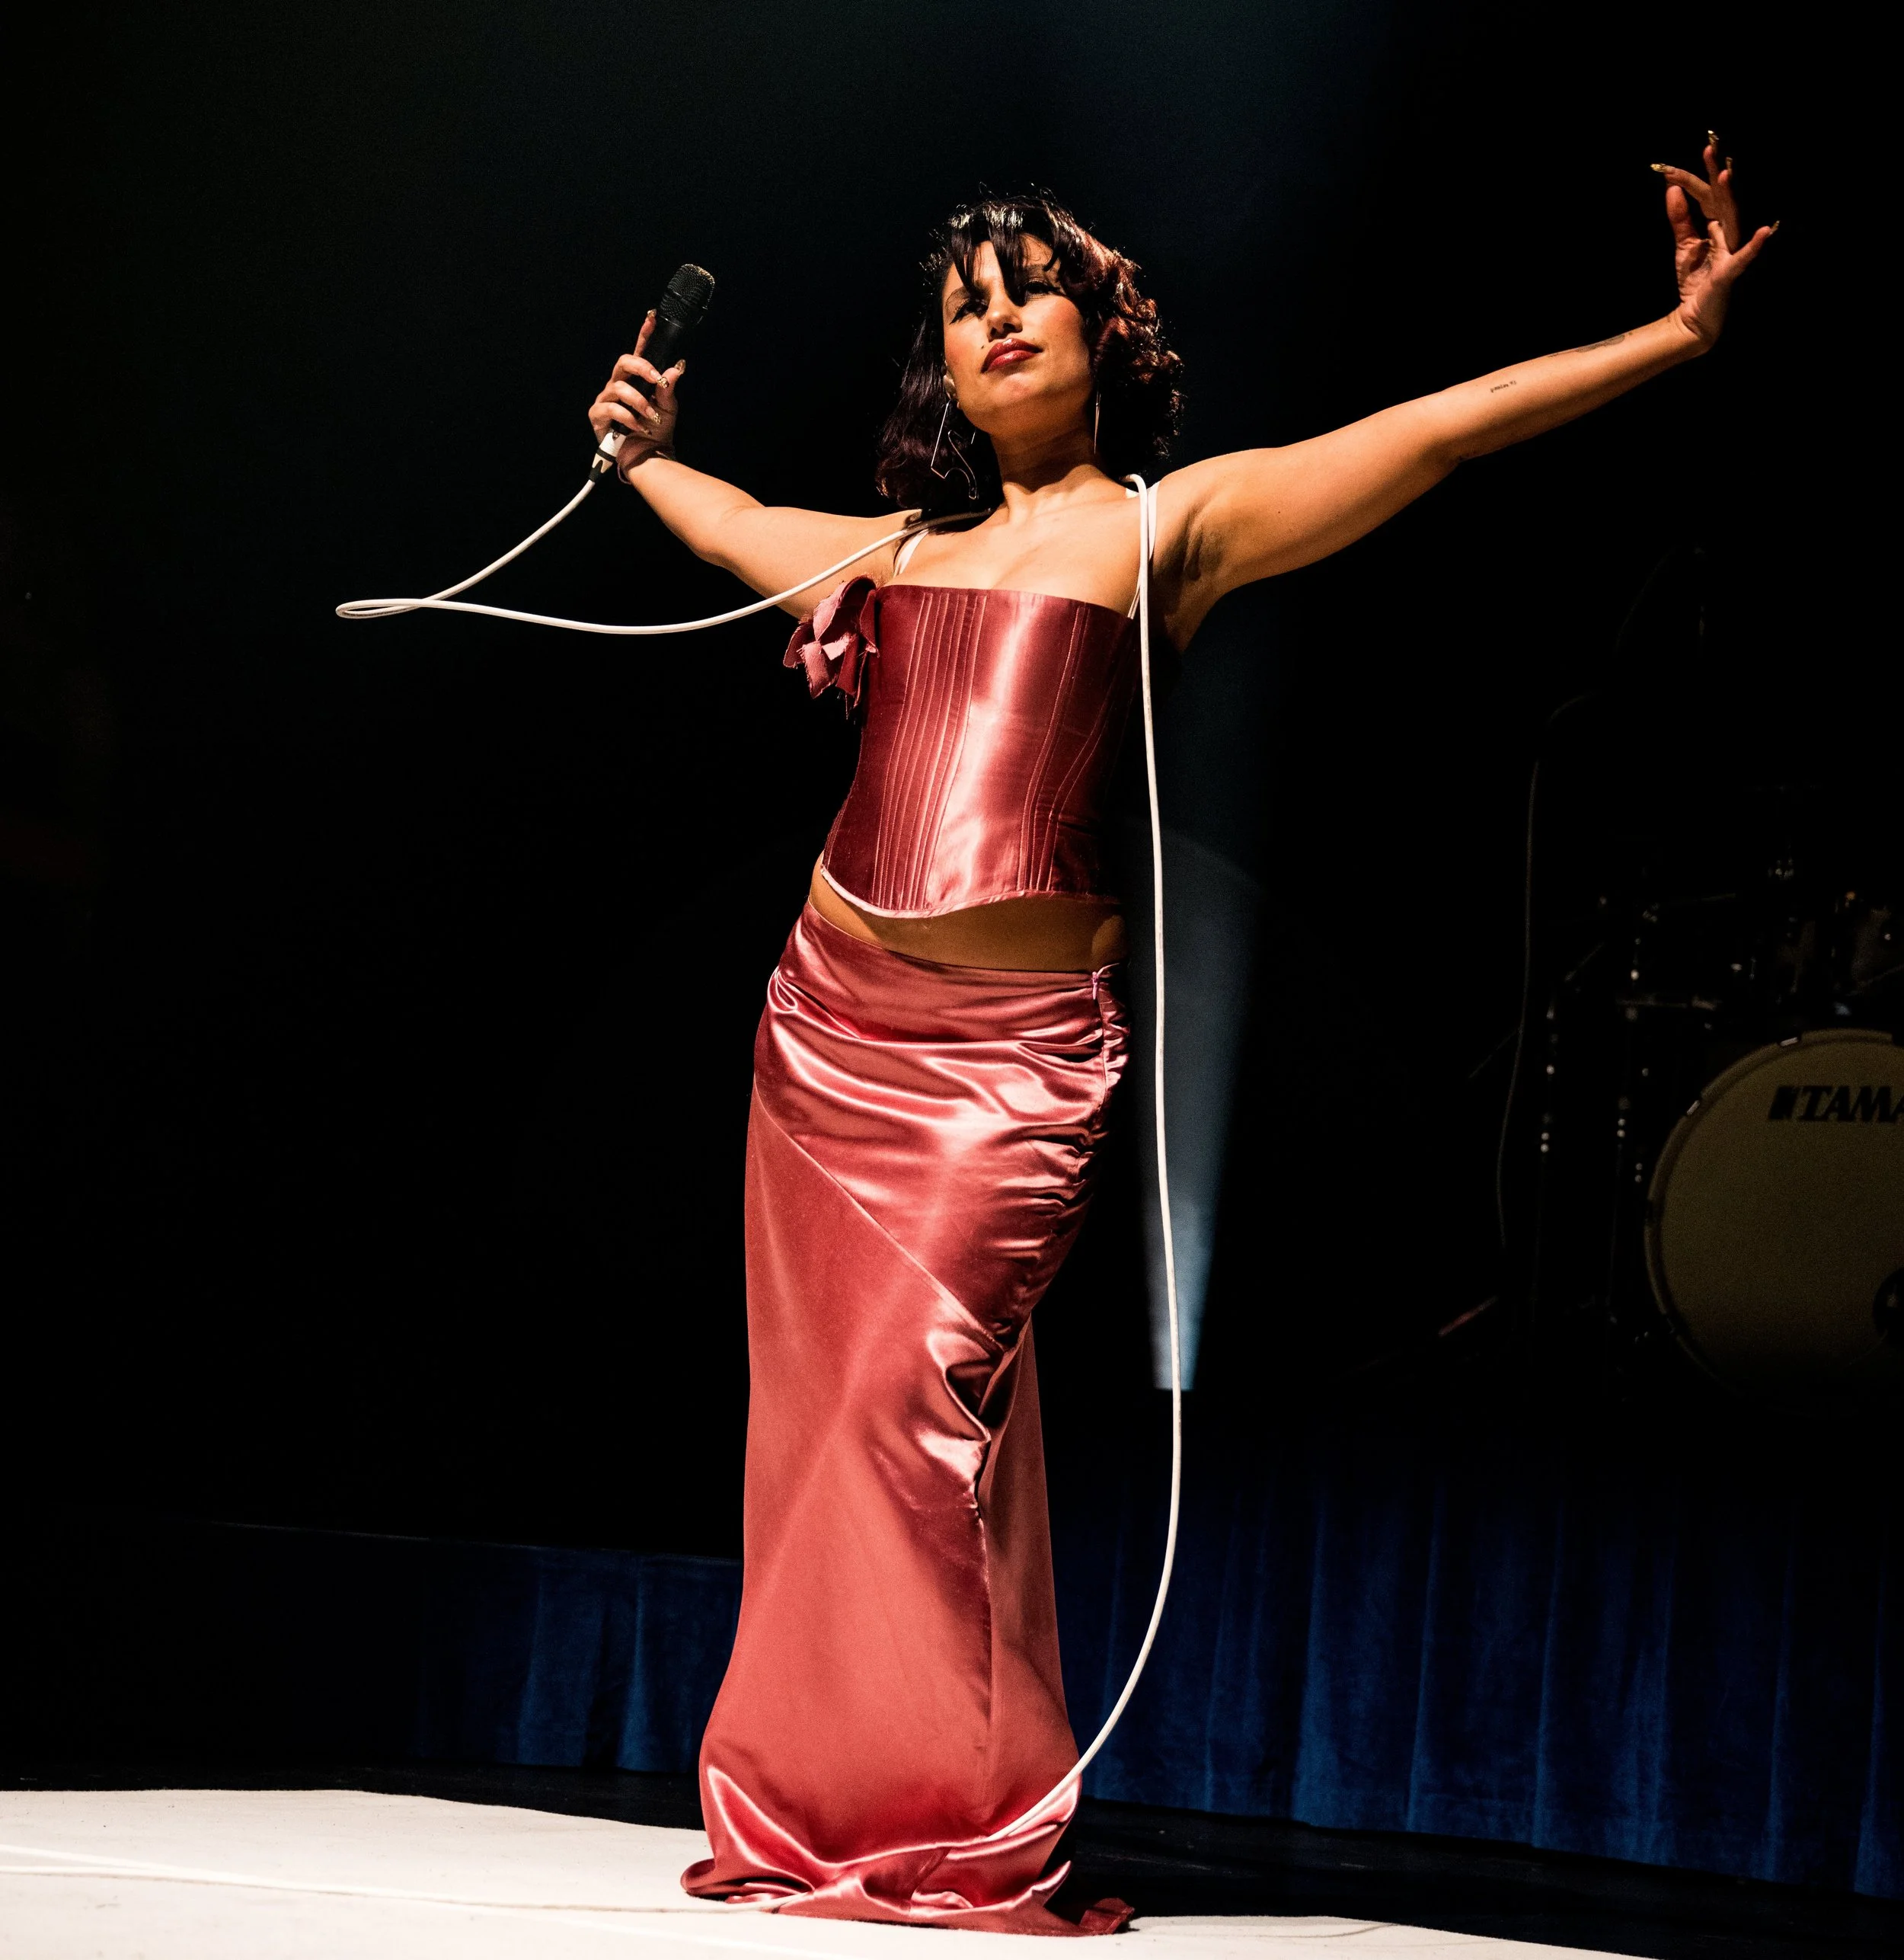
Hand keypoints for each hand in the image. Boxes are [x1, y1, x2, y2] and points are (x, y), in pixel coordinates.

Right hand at [586, 311, 684, 479]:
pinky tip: (639, 428)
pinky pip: (612, 409)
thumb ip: (669, 387)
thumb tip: (677, 366)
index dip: (644, 334)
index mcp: (637, 380)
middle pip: (623, 362)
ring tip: (651, 417)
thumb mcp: (668, 408)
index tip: (652, 317)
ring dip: (640, 402)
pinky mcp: (598, 415)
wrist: (647, 458)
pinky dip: (629, 418)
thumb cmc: (656, 432)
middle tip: (657, 379)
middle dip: (641, 367)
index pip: (639, 352)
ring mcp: (607, 399)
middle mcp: (619, 385)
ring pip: (620, 388)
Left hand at [1653, 134, 1776, 348]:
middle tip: (1709, 149)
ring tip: (1726, 175)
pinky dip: (1754, 245)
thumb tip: (1672, 189)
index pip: (1704, 196)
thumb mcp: (1684, 246)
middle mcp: (1728, 232)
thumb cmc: (1695, 280)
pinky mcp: (1730, 271)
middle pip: (1720, 199)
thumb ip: (1680, 218)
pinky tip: (1763, 231)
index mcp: (1716, 224)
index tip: (1668, 168)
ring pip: (1732, 219)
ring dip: (1730, 198)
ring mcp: (1731, 250)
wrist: (1694, 317)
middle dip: (1714, 175)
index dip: (1689, 180)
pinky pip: (1744, 257)